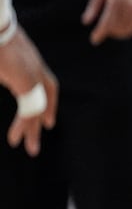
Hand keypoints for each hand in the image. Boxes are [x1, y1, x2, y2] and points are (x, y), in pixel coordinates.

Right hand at [0, 26, 58, 155]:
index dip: (50, 99)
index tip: (49, 118)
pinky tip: (16, 139)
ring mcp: (32, 72)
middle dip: (46, 112)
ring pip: (38, 106)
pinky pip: (29, 109)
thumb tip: (4, 75)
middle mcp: (34, 65)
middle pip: (47, 94)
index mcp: (28, 58)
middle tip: (48, 128)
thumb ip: (5, 70)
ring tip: (31, 150)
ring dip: (32, 129)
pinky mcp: (26, 80)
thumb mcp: (1, 60)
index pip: (47, 82)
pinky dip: (23, 125)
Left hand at [82, 0, 131, 44]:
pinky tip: (123, 29)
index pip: (107, 22)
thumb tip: (86, 22)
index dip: (100, 33)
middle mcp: (129, 6)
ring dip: (119, 34)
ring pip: (128, 30)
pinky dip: (129, 31)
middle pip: (118, 28)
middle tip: (102, 31)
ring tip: (112, 31)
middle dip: (109, 33)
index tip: (94, 40)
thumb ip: (94, 5)